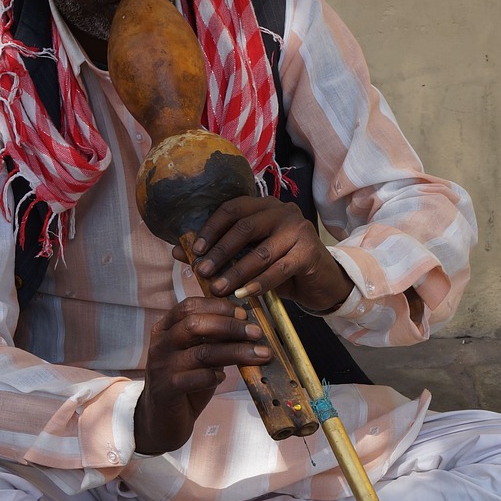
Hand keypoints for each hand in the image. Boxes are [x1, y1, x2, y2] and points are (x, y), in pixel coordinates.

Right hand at [133, 296, 271, 455]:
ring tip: (260, 354)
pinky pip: (198, 378)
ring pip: (202, 352)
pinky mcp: (167, 390)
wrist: (161, 420)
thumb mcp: (197, 355)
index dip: (218, 306)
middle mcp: (160, 344)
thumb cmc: (185, 383)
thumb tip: (246, 324)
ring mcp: (162, 367)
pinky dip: (215, 376)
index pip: (189, 306)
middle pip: (195, 324)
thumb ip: (213, 339)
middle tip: (256, 332)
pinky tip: (224, 378)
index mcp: (165, 329)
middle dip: (230, 325)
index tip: (243, 313)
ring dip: (235, 351)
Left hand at [173, 196, 352, 314]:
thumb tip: (179, 252)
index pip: (232, 209)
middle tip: (202, 272)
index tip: (195, 250)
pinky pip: (279, 269)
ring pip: (260, 252)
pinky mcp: (310, 252)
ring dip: (236, 272)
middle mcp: (283, 212)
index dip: (211, 228)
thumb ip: (219, 251)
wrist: (321, 282)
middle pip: (244, 228)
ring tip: (218, 289)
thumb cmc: (281, 267)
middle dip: (220, 252)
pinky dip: (259, 283)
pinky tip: (244, 295)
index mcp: (265, 206)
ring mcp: (299, 230)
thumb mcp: (249, 257)